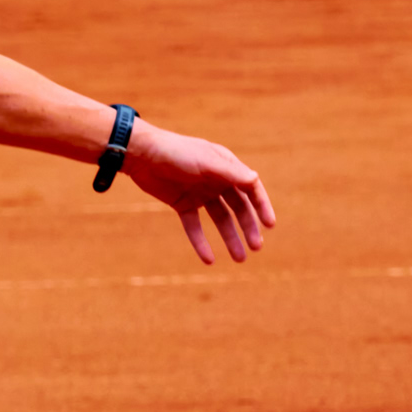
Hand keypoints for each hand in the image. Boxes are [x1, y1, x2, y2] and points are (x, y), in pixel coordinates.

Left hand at [118, 124, 275, 263]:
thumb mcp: (206, 162)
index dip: (262, 206)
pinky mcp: (182, 204)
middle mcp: (216, 180)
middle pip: (238, 208)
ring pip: (220, 220)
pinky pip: (195, 226)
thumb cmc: (176, 152)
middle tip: (256, 247)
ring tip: (239, 259)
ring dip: (230, 238)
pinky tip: (209, 259)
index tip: (269, 225)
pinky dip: (201, 242)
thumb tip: (255, 179)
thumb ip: (230, 172)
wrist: (141, 154)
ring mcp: (199, 193)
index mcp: (226, 166)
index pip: (251, 188)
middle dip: (248, 227)